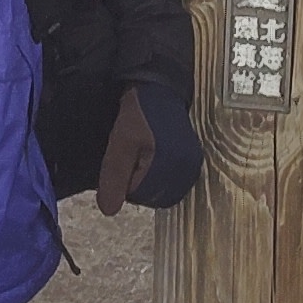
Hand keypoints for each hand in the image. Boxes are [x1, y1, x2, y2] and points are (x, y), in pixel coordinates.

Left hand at [93, 84, 201, 215]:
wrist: (159, 91)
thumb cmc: (138, 116)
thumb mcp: (120, 143)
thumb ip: (114, 177)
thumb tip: (109, 212)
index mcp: (171, 167)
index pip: (137, 195)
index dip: (122, 178)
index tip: (122, 154)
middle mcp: (188, 171)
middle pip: (151, 197)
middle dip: (135, 181)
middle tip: (130, 155)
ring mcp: (192, 168)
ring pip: (160, 192)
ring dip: (146, 180)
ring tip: (140, 155)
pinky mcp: (193, 163)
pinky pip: (171, 183)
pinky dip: (158, 177)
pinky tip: (152, 159)